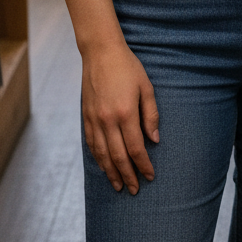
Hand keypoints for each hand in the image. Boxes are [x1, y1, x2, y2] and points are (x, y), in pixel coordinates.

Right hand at [81, 40, 158, 194]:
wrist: (100, 52)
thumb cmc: (128, 67)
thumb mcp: (146, 87)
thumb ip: (151, 114)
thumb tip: (154, 140)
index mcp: (126, 112)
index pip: (136, 148)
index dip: (143, 164)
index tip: (150, 175)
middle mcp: (108, 119)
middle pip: (118, 156)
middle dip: (128, 175)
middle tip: (135, 189)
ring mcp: (94, 119)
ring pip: (102, 154)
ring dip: (111, 172)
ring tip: (118, 186)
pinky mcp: (86, 116)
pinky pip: (91, 143)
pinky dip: (98, 158)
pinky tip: (104, 166)